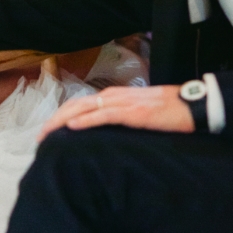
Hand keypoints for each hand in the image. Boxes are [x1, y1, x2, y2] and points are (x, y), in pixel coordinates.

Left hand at [39, 85, 194, 139]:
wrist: (194, 105)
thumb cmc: (170, 111)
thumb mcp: (141, 113)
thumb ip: (123, 117)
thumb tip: (108, 131)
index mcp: (116, 96)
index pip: (82, 105)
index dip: (62, 116)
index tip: (49, 131)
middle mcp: (115, 96)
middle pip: (76, 105)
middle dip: (55, 120)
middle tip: (39, 137)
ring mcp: (124, 103)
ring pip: (84, 109)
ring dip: (62, 121)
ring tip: (46, 134)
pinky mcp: (133, 113)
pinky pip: (104, 116)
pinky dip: (85, 121)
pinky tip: (72, 128)